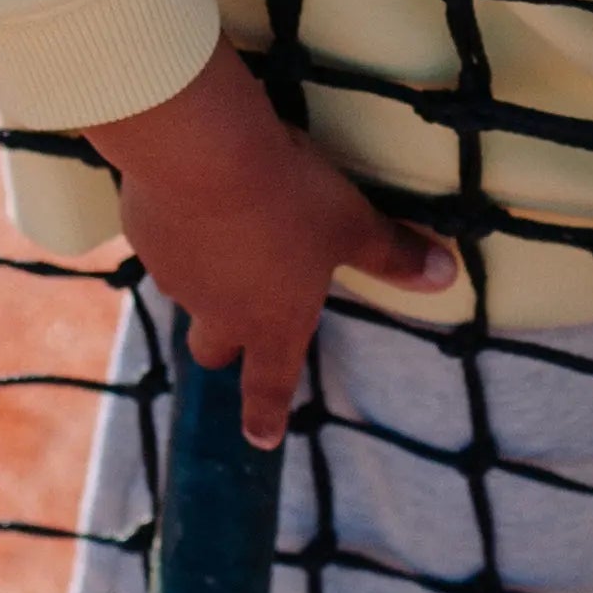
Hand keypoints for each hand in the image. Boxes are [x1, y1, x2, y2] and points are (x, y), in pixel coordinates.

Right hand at [87, 35, 454, 448]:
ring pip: (187, 291)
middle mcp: (217, 311)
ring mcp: (175, 277)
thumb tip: (447, 276)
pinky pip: (164, 243)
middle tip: (233, 332)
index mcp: (272, 322)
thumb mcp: (353, 224)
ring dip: (204, 276)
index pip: (269, 385)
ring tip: (224, 230)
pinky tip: (195, 193)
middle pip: (212, 348)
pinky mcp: (145, 236)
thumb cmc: (291, 200)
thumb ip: (393, 255)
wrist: (203, 153)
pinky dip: (180, 229)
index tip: (261, 439)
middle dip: (224, 347)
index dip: (266, 415)